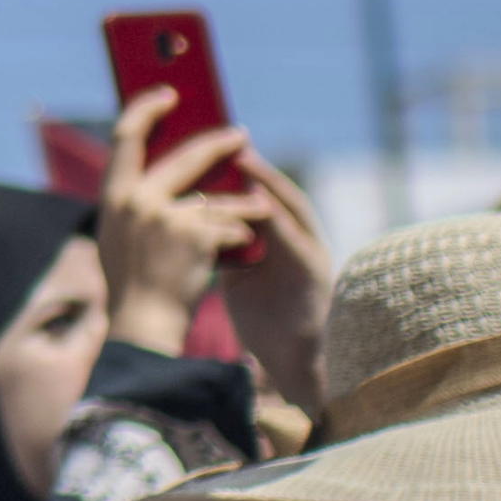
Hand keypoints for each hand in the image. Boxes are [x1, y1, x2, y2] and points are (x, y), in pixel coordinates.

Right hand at [97, 87, 264, 349]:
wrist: (143, 324)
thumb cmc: (133, 283)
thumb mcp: (119, 234)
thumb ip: (133, 201)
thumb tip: (163, 166)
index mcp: (112, 196)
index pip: (125, 135)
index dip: (147, 109)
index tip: (167, 94)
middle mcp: (135, 199)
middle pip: (186, 156)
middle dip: (218, 144)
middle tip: (240, 135)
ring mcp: (165, 217)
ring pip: (217, 196)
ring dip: (243, 200)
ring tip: (260, 204)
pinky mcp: (195, 236)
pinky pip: (229, 224)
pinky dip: (240, 236)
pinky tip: (246, 246)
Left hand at [209, 149, 330, 416]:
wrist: (289, 363)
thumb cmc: (263, 316)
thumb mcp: (238, 270)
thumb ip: (223, 241)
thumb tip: (186, 212)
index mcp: (277, 237)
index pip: (257, 193)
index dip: (238, 168)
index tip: (209, 140)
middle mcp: (298, 238)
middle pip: (275, 192)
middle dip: (254, 164)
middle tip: (228, 137)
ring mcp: (310, 254)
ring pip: (291, 209)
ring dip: (269, 183)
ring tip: (245, 159)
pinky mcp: (315, 274)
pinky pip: (296, 242)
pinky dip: (279, 222)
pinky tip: (261, 205)